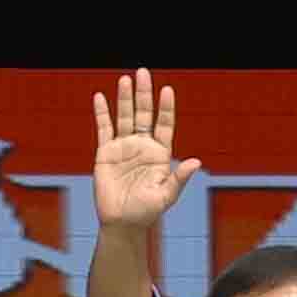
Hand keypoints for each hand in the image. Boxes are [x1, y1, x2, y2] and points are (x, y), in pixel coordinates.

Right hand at [92, 67, 199, 230]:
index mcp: (160, 153)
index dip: (166, 108)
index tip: (166, 90)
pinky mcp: (105, 153)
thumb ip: (179, 178)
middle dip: (144, 94)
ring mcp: (123, 148)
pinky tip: (100, 97)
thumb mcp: (166, 196)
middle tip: (143, 72)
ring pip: (124, 117)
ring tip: (125, 79)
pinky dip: (102, 113)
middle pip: (143, 114)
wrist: (121, 223)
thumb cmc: (146, 212)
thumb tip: (196, 162)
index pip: (164, 124)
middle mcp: (142, 146)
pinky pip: (104, 129)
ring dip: (124, 98)